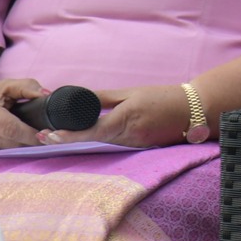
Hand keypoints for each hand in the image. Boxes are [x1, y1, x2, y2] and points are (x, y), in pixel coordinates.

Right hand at [0, 78, 44, 150]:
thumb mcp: (4, 85)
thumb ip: (27, 86)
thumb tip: (46, 95)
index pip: (11, 129)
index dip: (30, 134)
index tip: (46, 134)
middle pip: (10, 143)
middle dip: (29, 142)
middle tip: (45, 138)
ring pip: (4, 151)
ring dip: (19, 147)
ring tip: (30, 138)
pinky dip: (8, 149)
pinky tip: (15, 142)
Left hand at [50, 85, 184, 148]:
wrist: (194, 110)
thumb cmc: (165, 97)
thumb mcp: (133, 92)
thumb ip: (105, 97)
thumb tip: (81, 98)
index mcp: (126, 119)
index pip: (93, 130)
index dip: (70, 135)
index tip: (50, 135)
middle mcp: (130, 136)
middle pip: (94, 138)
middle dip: (72, 136)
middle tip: (45, 133)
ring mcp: (136, 144)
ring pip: (104, 142)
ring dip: (87, 137)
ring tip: (63, 131)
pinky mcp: (141, 148)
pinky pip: (118, 143)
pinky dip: (106, 137)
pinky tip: (100, 132)